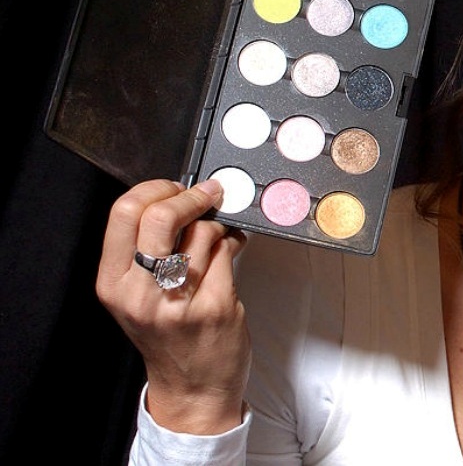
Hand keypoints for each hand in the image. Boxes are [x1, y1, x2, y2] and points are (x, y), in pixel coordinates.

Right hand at [96, 178, 249, 434]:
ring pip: (203, 231)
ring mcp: (180, 300)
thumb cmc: (168, 337)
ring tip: (218, 236)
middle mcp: (141, 293)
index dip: (154, 189)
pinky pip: (228, 251)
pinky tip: (231, 250)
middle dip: (191, 196)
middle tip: (208, 194)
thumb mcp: (138, 296)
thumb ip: (146, 250)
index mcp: (114, 284)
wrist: (193, 388)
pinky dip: (234, 242)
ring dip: (218, 225)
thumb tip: (176, 197)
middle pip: (161, 215)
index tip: (173, 188)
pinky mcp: (216, 306)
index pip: (124, 213)